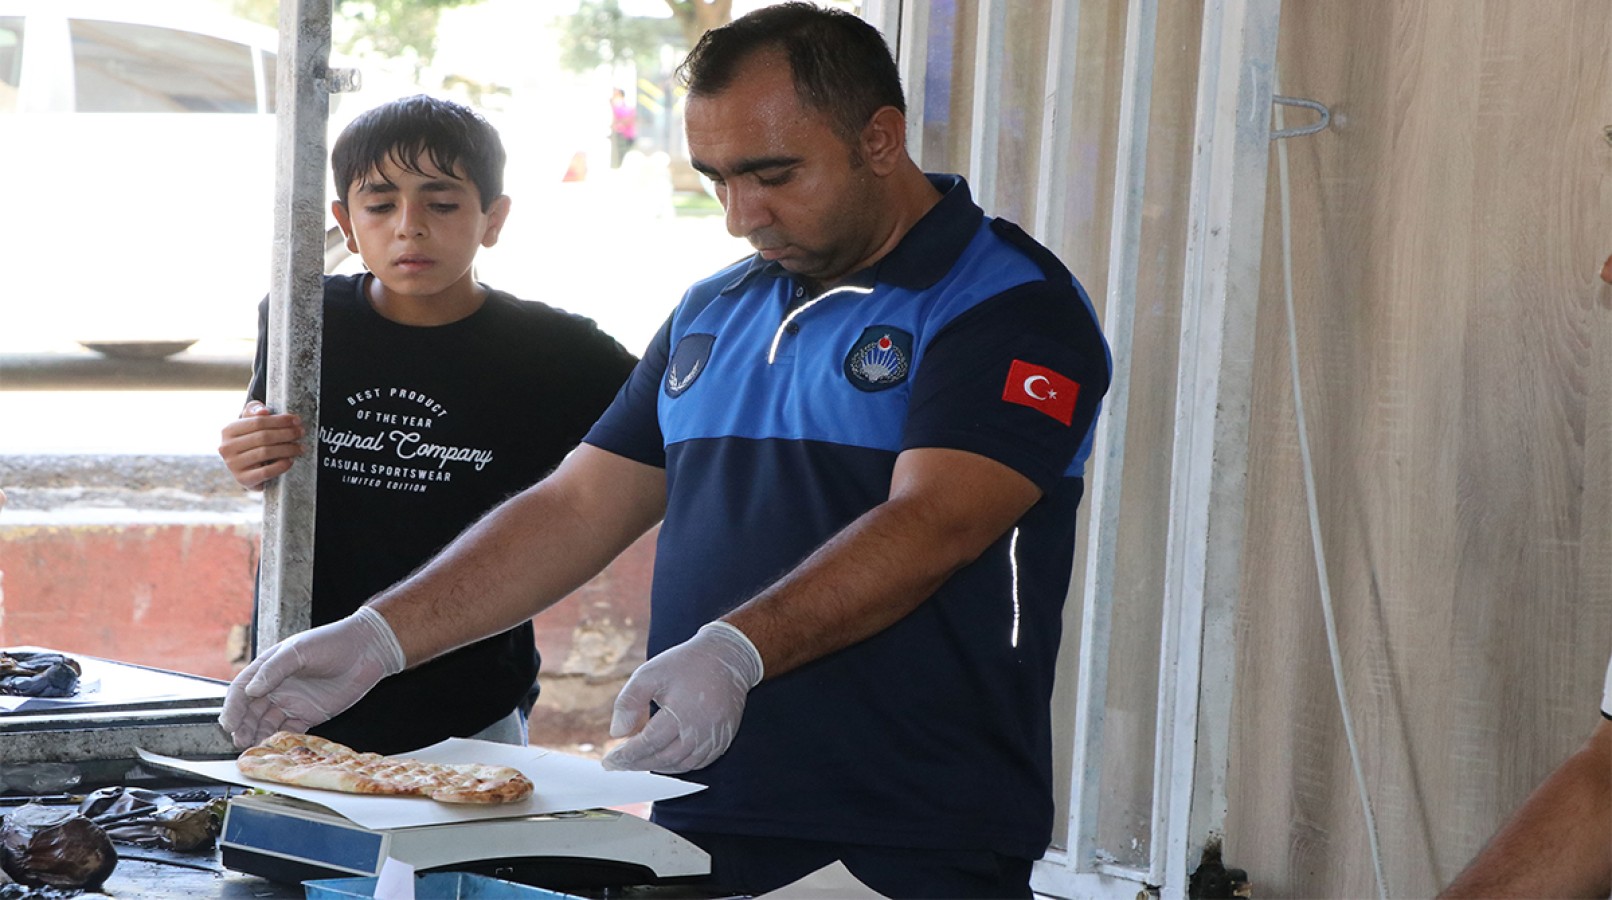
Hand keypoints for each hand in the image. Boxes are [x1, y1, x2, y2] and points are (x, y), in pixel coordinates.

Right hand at [219, 401, 303, 489]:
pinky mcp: (243, 479)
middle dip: (286, 433)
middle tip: (301, 433)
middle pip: (263, 437)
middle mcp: (227, 447)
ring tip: (300, 447)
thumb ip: (255, 411)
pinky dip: (280, 466)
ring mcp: (233, 465)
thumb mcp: (250, 423)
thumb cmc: (252, 441)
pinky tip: (290, 461)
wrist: (247, 469)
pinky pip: (266, 472)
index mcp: (229, 430)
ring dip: (287, 449)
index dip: (280, 420)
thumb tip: (263, 411)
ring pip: (265, 453)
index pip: (258, 422)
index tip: (297, 420)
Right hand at [219, 607, 404, 747]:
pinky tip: (274, 747)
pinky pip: (289, 731)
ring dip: (258, 735)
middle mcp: (277, 686)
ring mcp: (292, 702)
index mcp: (269, 667)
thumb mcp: (299, 650)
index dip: (233, 706)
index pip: (243, 689)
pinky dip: (280, 739)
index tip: (229, 722)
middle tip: (239, 741)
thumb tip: (251, 690)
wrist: (367, 650)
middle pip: (251, 710)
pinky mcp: (309, 715)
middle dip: (243, 726)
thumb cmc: (332, 642)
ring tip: (253, 747)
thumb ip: (274, 669)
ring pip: (267, 723)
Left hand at [601, 621, 763, 773]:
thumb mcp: (650, 673)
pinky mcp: (722, 741)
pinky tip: (663, 759)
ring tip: (636, 762)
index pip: (647, 745)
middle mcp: (700, 732)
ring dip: (655, 767)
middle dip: (636, 765)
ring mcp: (713, 739)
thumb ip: (629, 702)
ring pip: (679, 765)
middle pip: (662, 760)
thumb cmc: (687, 663)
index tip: (608, 761)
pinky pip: (697, 763)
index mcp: (681, 714)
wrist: (728, 657)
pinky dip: (676, 765)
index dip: (625, 756)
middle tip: (618, 765)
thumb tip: (617, 732)